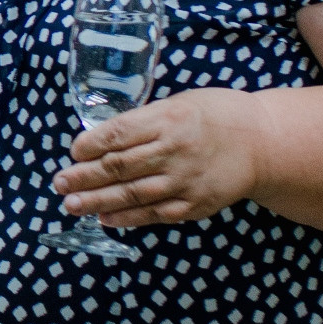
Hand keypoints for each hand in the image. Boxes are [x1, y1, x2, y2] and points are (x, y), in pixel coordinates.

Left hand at [56, 90, 261, 230]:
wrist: (263, 143)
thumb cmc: (216, 116)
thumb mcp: (179, 104)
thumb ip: (144, 122)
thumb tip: (100, 140)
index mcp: (168, 119)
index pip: (118, 134)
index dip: (90, 145)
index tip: (73, 151)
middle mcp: (174, 151)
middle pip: (119, 167)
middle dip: (83, 177)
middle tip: (59, 183)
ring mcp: (184, 181)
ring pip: (131, 194)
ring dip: (96, 201)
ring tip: (71, 205)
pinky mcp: (194, 204)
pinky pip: (153, 214)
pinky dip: (126, 217)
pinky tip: (104, 218)